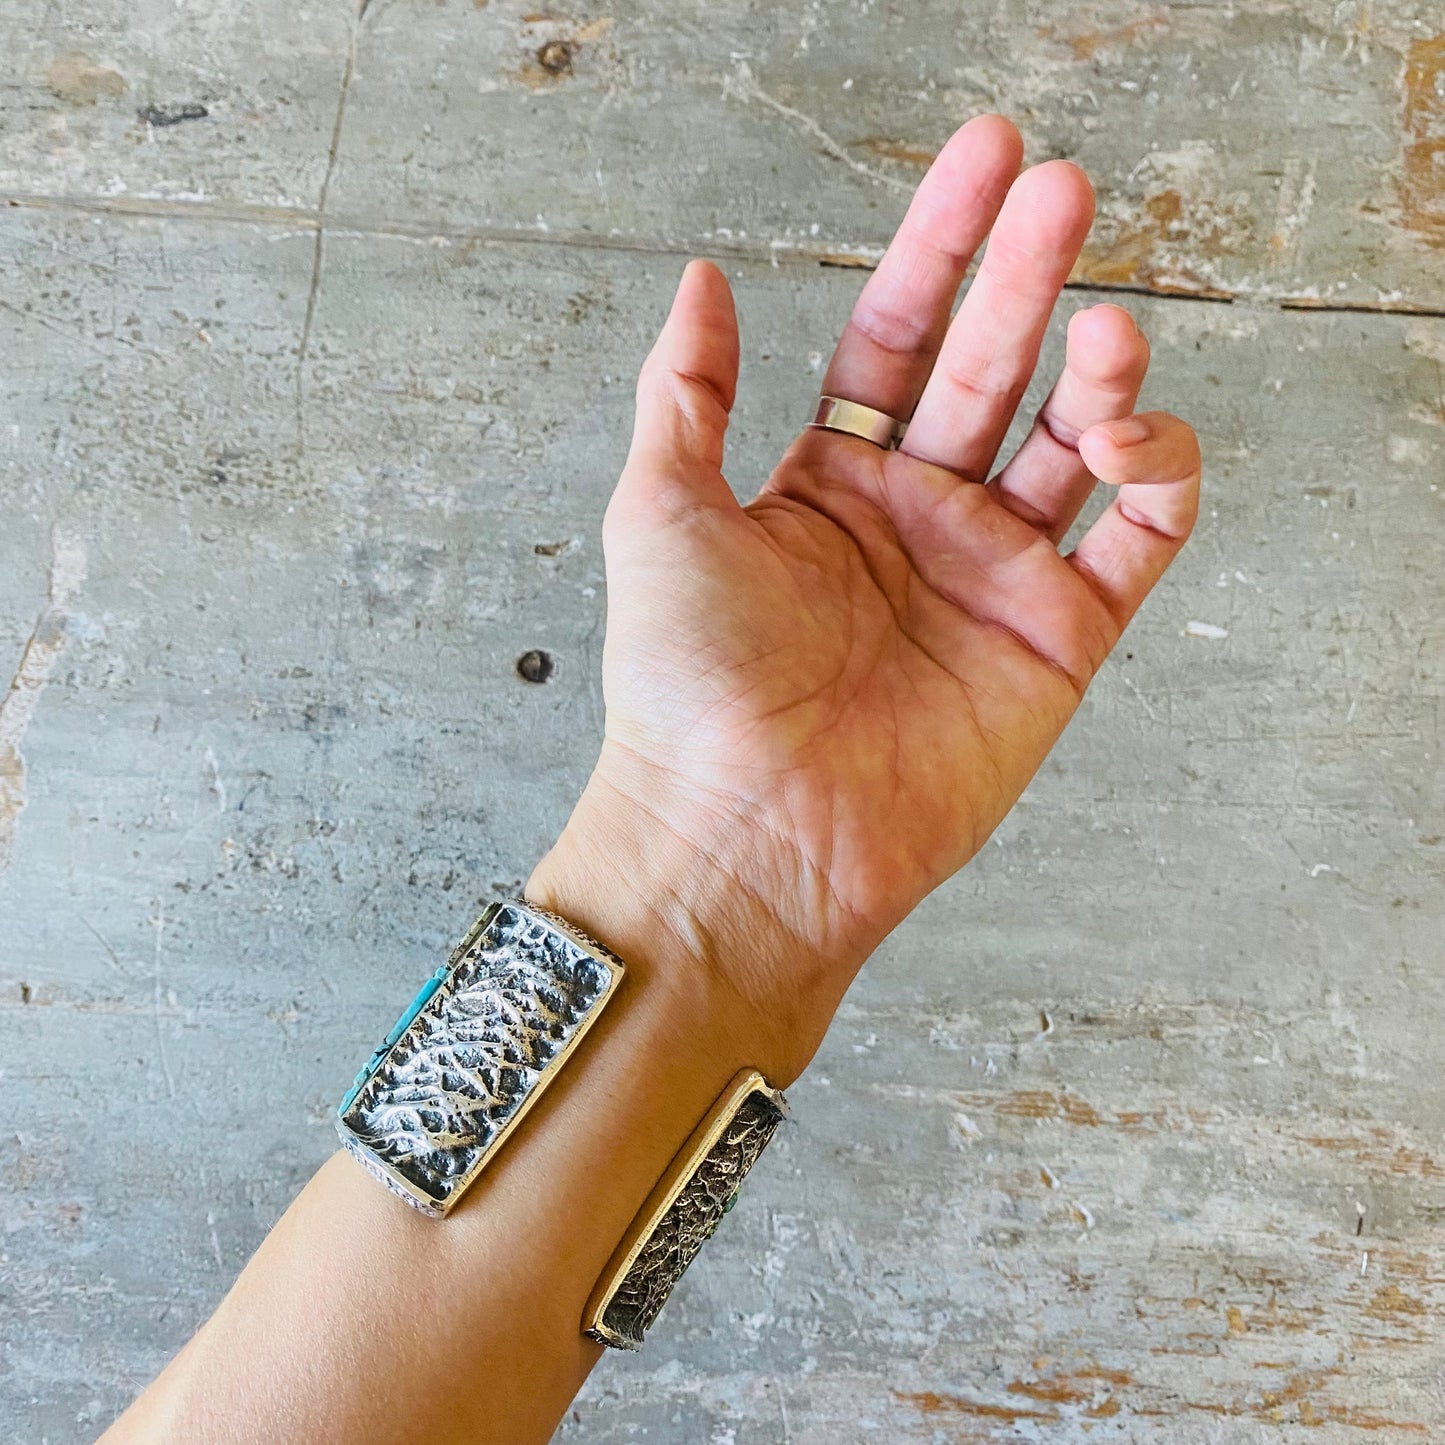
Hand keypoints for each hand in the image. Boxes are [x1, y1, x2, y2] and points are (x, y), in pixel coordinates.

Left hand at [531, 116, 1199, 1080]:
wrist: (744, 836)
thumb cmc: (686, 686)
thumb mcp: (659, 512)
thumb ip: (688, 391)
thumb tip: (702, 281)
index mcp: (830, 485)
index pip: (898, 336)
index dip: (942, 244)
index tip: (986, 157)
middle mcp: (917, 522)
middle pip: (991, 370)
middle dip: (1030, 277)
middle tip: (1064, 189)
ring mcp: (991, 579)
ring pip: (1074, 445)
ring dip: (1102, 372)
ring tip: (1104, 328)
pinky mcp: (1057, 643)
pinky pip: (1136, 541)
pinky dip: (1156, 475)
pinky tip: (1128, 432)